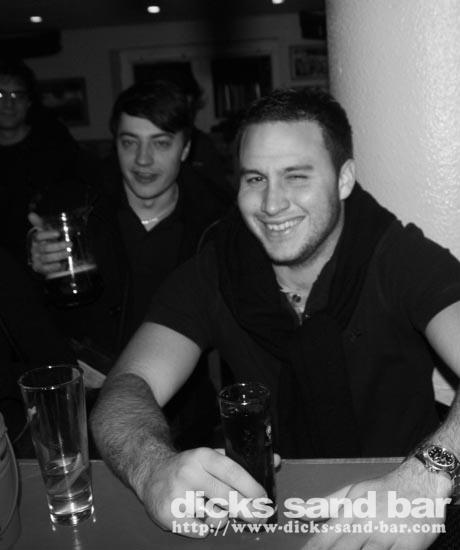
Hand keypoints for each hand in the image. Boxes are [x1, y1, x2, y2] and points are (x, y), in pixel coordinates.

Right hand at [28, 212, 69, 274]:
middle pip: (44, 248)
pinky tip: (61, 264)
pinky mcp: (39, 268)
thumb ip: (40, 224)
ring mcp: (36, 259)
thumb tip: (31, 214)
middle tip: (70, 244)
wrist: (46, 260)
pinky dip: (54, 267)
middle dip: (58, 246)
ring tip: (69, 253)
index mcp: (36, 240)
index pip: (38, 236)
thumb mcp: (46, 233)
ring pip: (46, 258)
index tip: (58, 233)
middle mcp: (35, 249)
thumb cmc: (47, 243)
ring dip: (58, 255)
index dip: (47, 235)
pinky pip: (45, 268)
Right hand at [132, 447, 269, 537]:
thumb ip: (241, 462)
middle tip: (258, 517)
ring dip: (221, 518)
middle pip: (226, 498)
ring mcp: (177, 494)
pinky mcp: (168, 515)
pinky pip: (200, 531)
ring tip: (213, 509)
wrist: (151, 472)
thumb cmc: (190, 467)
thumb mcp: (212, 458)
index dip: (251, 487)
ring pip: (215, 517)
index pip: (232, 471)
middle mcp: (189, 473)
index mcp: (203, 456)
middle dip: (247, 510)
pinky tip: (196, 516)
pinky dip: (204, 528)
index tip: (264, 499)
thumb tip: (276, 461)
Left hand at [303, 457, 451, 549]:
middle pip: (342, 549)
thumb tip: (298, 511)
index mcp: (350, 511)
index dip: (313, 549)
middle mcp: (366, 523)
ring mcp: (387, 535)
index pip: (324, 538)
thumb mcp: (352, 492)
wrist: (421, 481)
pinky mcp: (408, 545)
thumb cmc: (383, 489)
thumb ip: (324, 505)